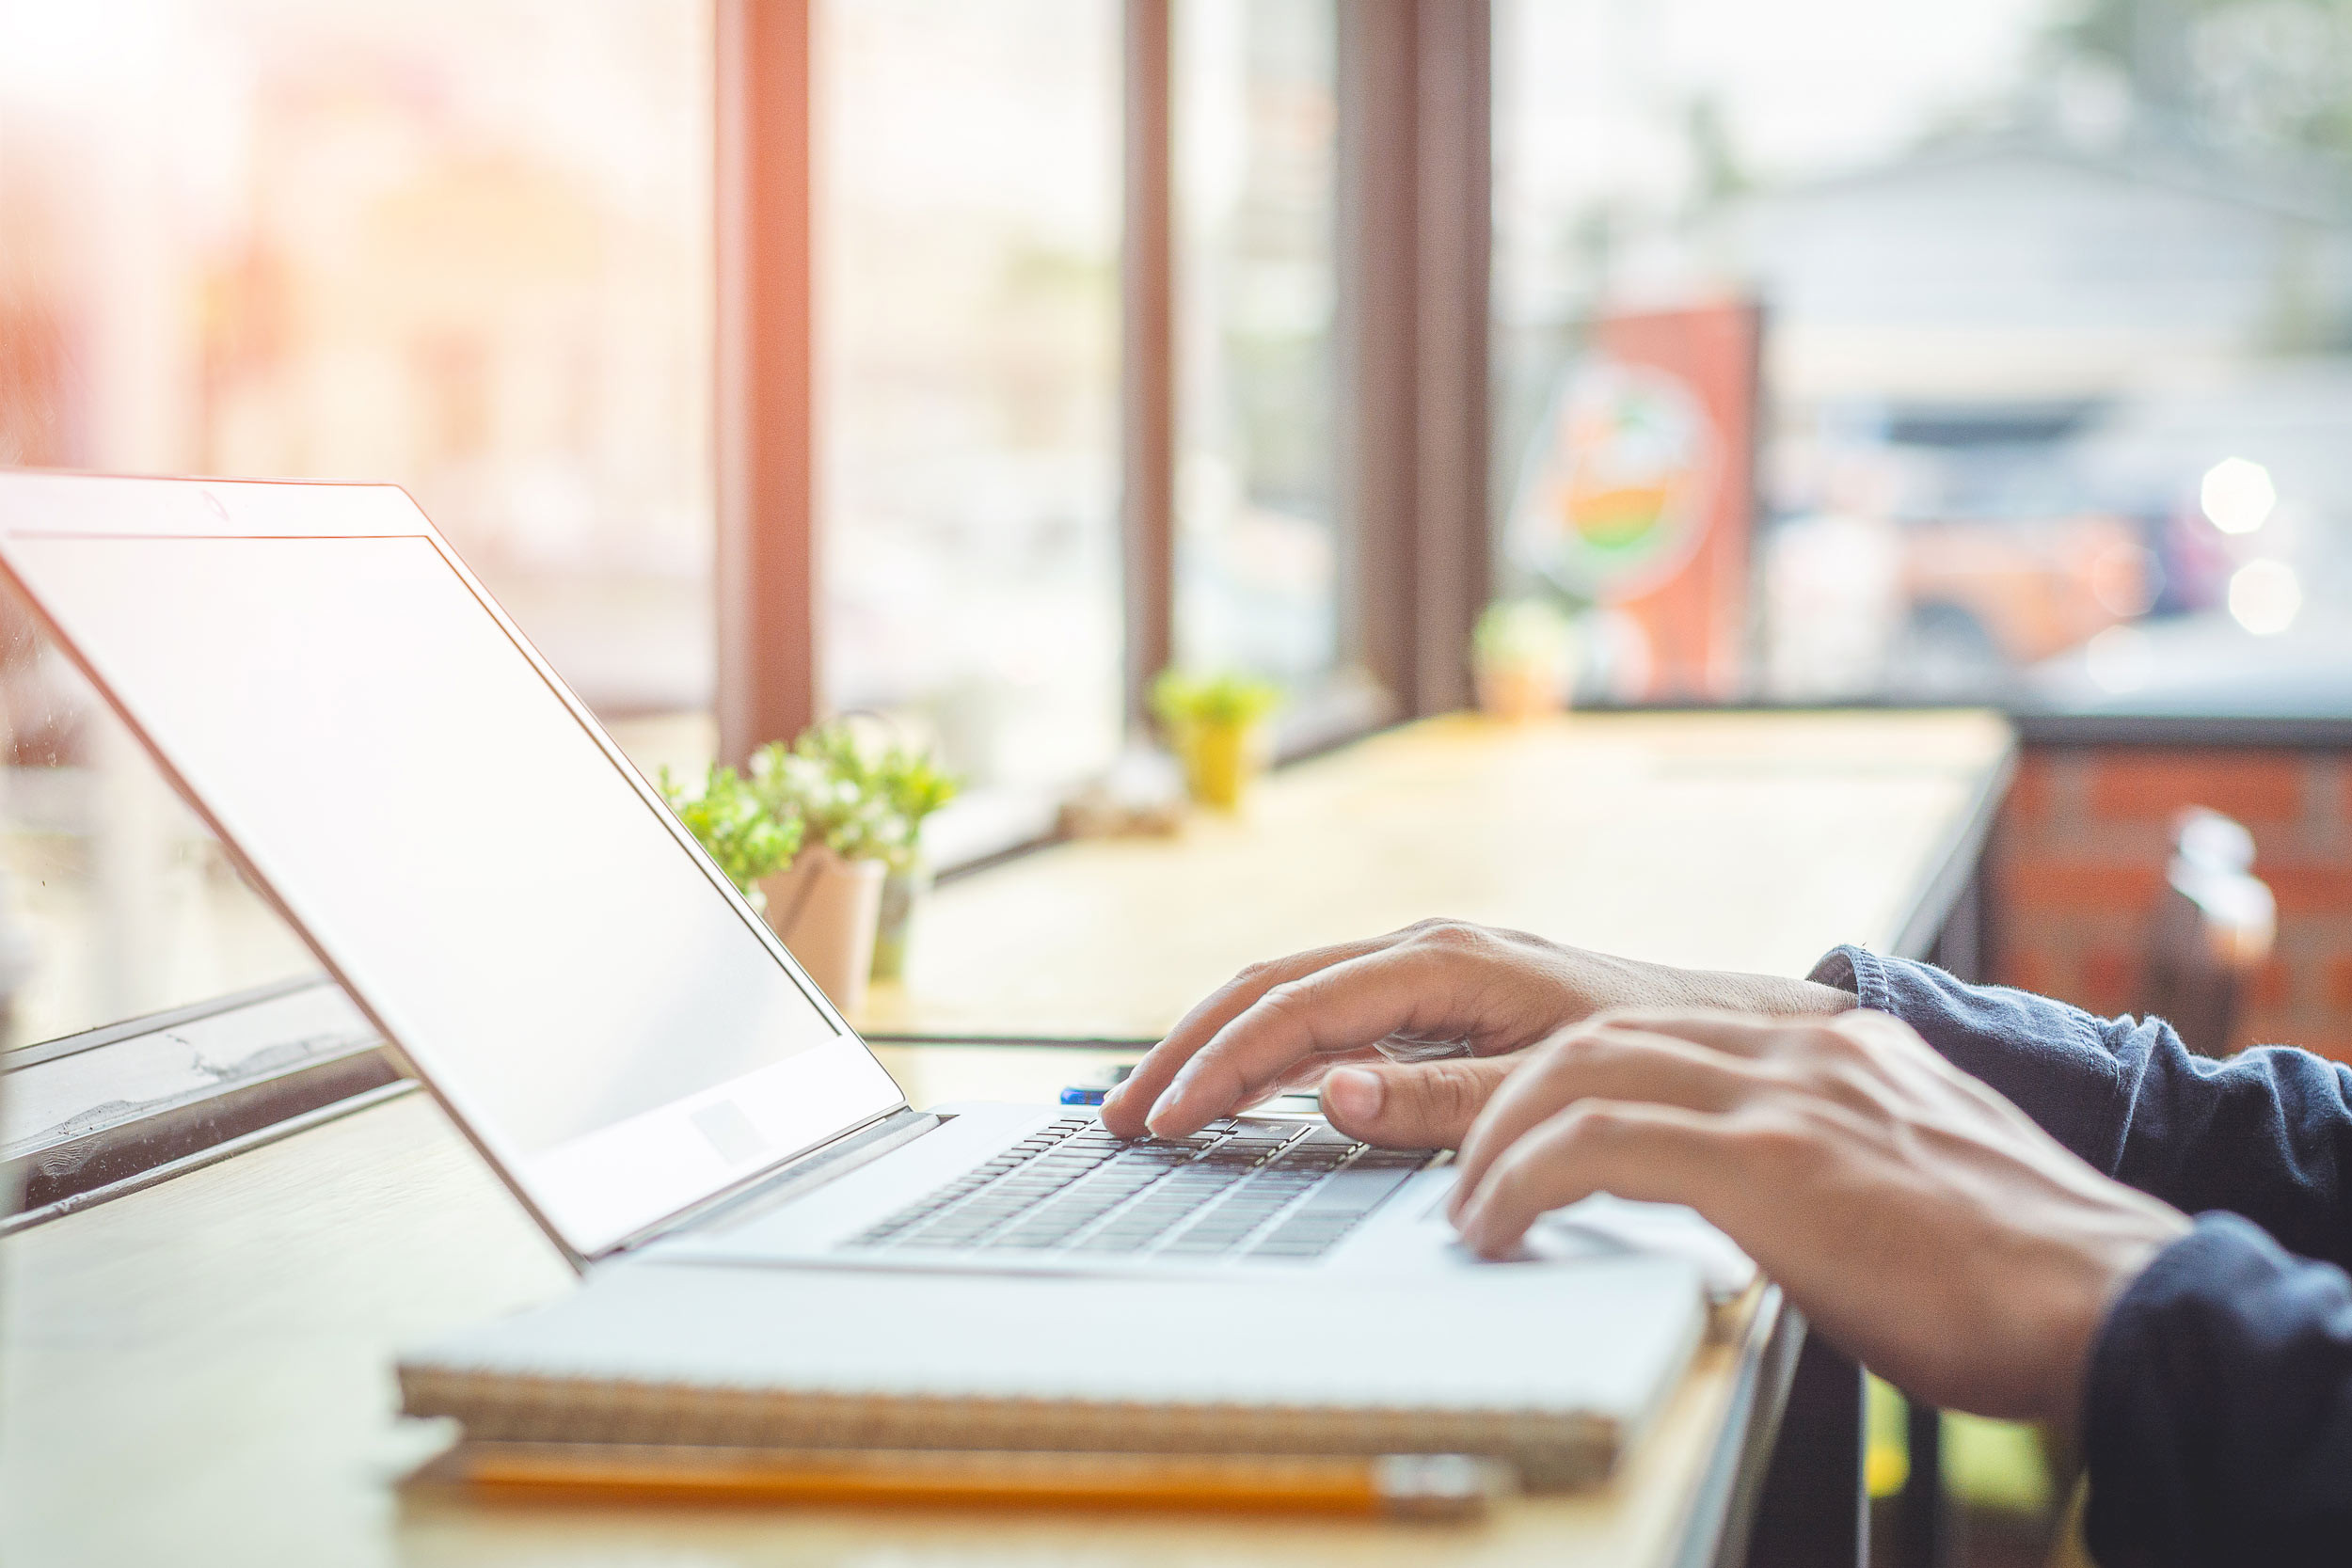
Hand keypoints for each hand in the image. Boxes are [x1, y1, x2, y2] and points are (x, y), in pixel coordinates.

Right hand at [1100, 919, 1850, 1143]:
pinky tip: (1230, 1092)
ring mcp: (1419, 971)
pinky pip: (1320, 1016)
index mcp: (1441, 961)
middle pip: (1267, 988)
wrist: (1721, 1028)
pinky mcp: (1426, 998)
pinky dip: (1262, 1051)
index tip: (1165, 1117)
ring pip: (1285, 996)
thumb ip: (1444, 1097)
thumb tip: (1332, 1093)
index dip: (1219, 1064)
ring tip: (1152, 1106)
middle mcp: (1418, 952)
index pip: (1295, 1009)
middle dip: (1188, 1048)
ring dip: (1214, 1047)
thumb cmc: (1645, 1050)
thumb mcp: (1551, 1080)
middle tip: (1122, 1115)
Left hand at [1448, 1008, 2191, 1429]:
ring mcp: (1785, 1097)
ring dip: (1500, 1138)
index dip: (1572, 1073)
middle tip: (1470, 1164)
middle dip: (1511, 1094)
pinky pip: (1599, 1145)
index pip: (1663, 1029)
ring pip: (1581, 1072)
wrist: (2113, 1300)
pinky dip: (1525, 1178)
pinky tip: (1499, 1225)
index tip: (1525, 1125)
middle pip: (1599, 1032)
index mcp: (1832, 1048)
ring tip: (1471, 1205)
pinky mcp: (1771, 1162)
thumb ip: (1832, 1154)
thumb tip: (1776, 1198)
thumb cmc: (2016, 1272)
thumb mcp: (1907, 1176)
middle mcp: (1801, 1050)